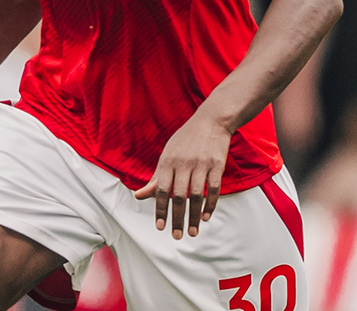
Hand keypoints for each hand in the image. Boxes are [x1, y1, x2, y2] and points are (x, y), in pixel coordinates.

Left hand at [132, 115, 229, 238]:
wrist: (211, 121)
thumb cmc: (185, 140)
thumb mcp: (167, 155)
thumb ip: (156, 178)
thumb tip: (140, 196)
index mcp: (168, 161)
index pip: (161, 190)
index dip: (160, 210)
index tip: (160, 227)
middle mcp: (184, 163)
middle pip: (179, 196)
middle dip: (177, 219)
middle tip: (177, 236)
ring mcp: (201, 164)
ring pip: (197, 196)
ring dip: (194, 216)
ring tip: (193, 232)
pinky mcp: (217, 164)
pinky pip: (214, 189)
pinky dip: (210, 205)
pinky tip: (206, 217)